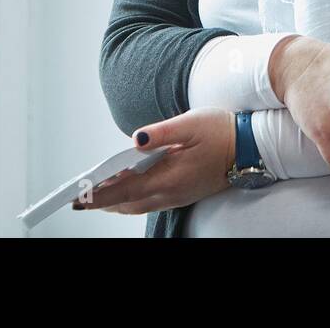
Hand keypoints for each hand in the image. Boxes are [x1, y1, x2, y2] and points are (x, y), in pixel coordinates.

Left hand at [74, 108, 235, 214]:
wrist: (251, 147)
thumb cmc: (221, 132)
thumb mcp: (189, 125)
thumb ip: (159, 134)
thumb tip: (134, 140)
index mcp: (168, 178)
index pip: (123, 191)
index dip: (98, 194)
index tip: (78, 196)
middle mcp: (170, 193)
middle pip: (126, 203)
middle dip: (101, 200)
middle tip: (79, 197)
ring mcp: (177, 196)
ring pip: (137, 205)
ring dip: (116, 200)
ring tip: (96, 192)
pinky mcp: (182, 193)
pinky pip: (150, 201)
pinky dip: (132, 197)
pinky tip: (126, 187)